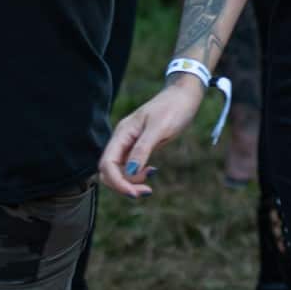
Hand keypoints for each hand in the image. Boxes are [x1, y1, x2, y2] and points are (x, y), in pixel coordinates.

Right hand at [99, 77, 204, 197]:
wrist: (184, 97)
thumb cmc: (173, 108)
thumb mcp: (159, 128)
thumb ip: (143, 149)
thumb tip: (129, 171)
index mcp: (122, 133)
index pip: (107, 164)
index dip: (116, 182)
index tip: (134, 192)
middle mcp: (122, 139)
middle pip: (109, 171)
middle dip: (123, 185)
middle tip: (147, 191)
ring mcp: (129, 144)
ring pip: (119, 171)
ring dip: (131, 181)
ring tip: (150, 180)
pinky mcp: (139, 148)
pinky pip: (130, 167)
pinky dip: (137, 175)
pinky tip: (152, 171)